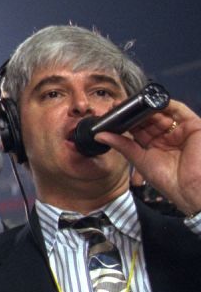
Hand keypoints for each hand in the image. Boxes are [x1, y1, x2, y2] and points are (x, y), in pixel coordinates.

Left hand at [98, 100, 200, 215]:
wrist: (191, 190)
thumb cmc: (169, 180)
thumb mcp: (140, 160)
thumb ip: (122, 145)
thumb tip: (99, 135)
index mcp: (155, 145)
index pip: (138, 127)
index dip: (125, 120)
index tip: (110, 113)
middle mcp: (168, 136)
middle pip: (148, 118)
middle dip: (133, 112)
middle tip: (117, 105)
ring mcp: (180, 130)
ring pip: (161, 112)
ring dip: (146, 107)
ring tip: (131, 104)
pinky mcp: (194, 126)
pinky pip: (179, 110)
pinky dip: (164, 104)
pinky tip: (150, 102)